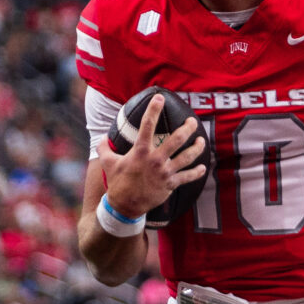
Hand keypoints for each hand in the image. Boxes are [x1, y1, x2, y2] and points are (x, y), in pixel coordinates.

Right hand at [102, 100, 206, 219]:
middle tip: (192, 121)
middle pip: (177, 139)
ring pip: (187, 156)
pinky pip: (188, 177)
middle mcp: (155, 159)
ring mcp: (165, 172)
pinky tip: (202, 167)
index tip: (159, 97)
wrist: (125, 205)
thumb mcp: (108, 163)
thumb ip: (104, 148)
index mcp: (140, 151)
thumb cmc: (117, 182)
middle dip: (187, 128)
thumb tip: (101, 137)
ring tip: (201, 140)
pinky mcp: (170, 184)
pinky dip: (197, 172)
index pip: (148, 125)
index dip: (154, 109)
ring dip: (197, 147)